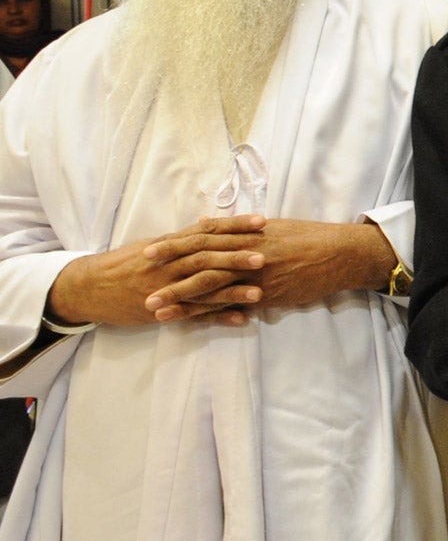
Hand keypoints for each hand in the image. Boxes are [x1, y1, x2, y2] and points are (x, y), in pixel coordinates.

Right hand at [46, 215, 269, 327]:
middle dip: (236, 257)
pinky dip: (216, 317)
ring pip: (201, 288)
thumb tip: (210, 222)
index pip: (207, 230)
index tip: (262, 220)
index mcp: (171, 244)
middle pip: (206, 257)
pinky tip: (240, 319)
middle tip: (266, 256)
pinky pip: (193, 315)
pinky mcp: (162, 310)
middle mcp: (169, 263)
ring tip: (259, 292)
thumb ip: (185, 237)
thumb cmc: (127, 263)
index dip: (234, 225)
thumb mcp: (155, 245)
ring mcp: (165, 288)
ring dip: (231, 291)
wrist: (89, 287)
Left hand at [141, 216, 393, 318]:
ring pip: (212, 286)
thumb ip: (238, 229)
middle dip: (169, 272)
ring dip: (181, 298)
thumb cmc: (309, 237)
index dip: (175, 244)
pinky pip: (233, 305)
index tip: (149, 250)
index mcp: (247, 233)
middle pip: (201, 261)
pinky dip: (210, 313)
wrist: (340, 253)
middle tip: (140, 282)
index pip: (204, 237)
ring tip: (156, 307)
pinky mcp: (267, 294)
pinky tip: (191, 321)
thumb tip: (205, 224)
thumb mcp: (273, 226)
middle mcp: (248, 252)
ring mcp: (257, 275)